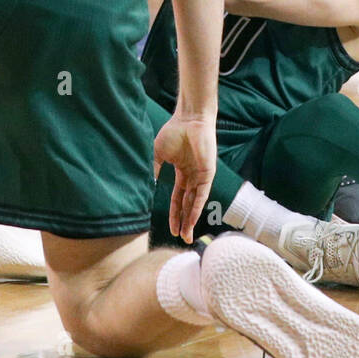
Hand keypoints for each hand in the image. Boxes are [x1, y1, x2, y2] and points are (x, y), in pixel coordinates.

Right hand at [153, 113, 217, 243]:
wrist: (189, 119)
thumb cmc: (174, 132)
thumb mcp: (159, 154)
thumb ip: (156, 169)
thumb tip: (150, 186)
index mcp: (182, 172)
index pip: (178, 199)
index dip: (174, 214)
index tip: (171, 229)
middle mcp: (193, 177)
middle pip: (188, 205)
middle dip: (184, 222)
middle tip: (181, 238)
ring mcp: (201, 176)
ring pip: (195, 203)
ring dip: (191, 219)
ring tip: (186, 235)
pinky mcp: (208, 173)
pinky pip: (202, 193)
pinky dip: (197, 206)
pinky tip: (193, 218)